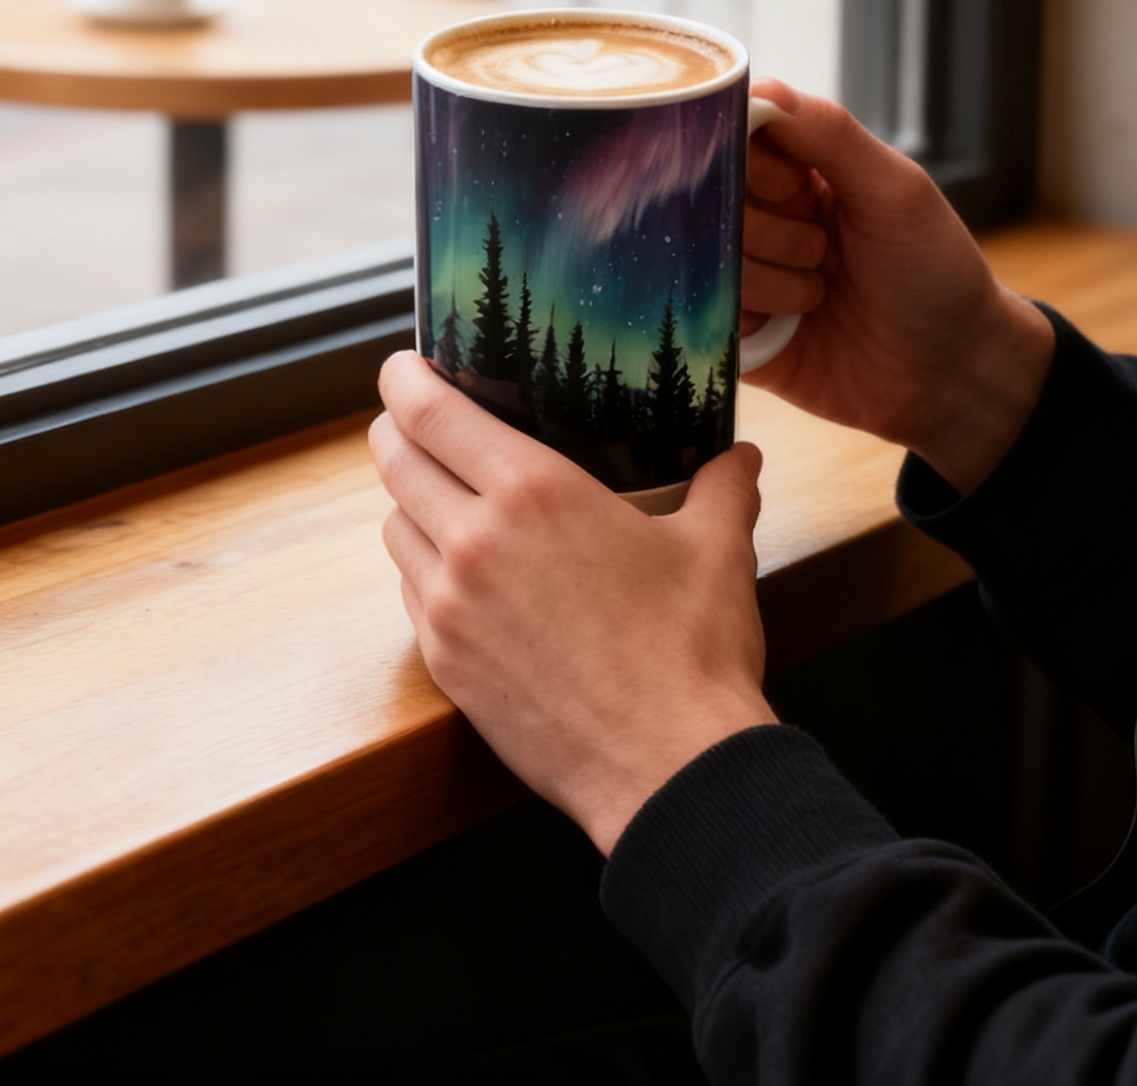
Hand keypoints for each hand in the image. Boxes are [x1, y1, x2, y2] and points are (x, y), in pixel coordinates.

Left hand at [370, 351, 775, 854]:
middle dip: (395, 431)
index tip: (403, 367)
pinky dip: (423, 569)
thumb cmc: (692, 652)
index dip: (405, 382)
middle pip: (395, 461)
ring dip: (409, 503)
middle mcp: (475, 543)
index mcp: (533, 493)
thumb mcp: (718, 549)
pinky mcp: (445, 666)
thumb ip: (723, 487)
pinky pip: (412, 594)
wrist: (669, 769)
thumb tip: (742, 458)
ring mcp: (450, 609)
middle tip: (413, 420)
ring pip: (394, 528)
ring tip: (441, 496)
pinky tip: (461, 573)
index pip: (432, 415)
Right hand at [742, 79, 1054, 492]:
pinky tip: (792, 327)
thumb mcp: (896, 192)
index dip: (753, 166)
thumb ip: (831, 135)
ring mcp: (751, 276)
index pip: (734, 140)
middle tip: (825, 252)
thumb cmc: (937, 273)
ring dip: (771, 282)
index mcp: (801, 171)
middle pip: (712, 202)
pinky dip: (748, 320)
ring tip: (823, 295)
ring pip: (706, 260)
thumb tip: (763, 87)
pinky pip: (706, 315)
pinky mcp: (740, 336)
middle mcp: (768, 217)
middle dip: (771, 231)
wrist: (954, 376)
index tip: (796, 191)